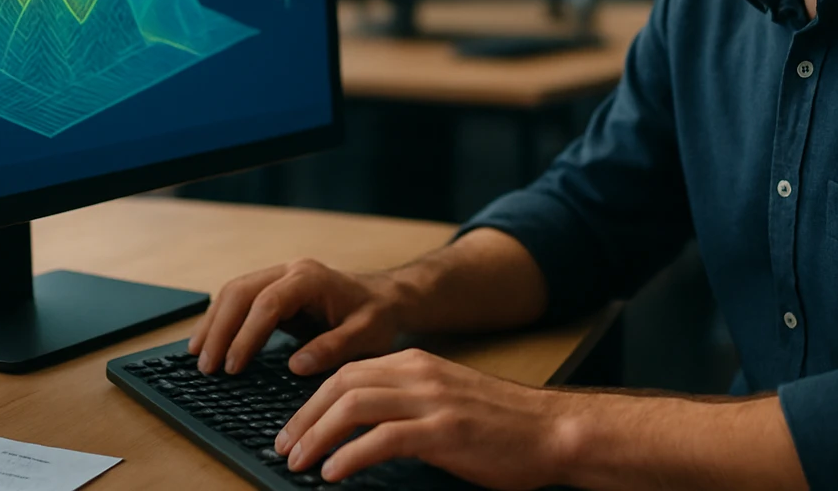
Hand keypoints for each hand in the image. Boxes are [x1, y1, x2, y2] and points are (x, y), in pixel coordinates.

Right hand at [187, 258, 407, 374]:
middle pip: (241, 291)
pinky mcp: (275, 290)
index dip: (246, 335)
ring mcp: (280, 277)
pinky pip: (239, 299)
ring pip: (234, 291)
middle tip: (206, 366)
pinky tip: (208, 342)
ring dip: (213, 323)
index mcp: (311, 279)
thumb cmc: (379, 317)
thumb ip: (333, 348)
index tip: (233, 367)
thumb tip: (295, 365)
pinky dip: (221, 319)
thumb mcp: (367, 335)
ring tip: (197, 357)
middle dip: (219, 329)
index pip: (267, 303)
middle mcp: (290, 271)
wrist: (388, 298)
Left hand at [274, 348, 568, 489]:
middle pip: (342, 385)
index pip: (348, 372)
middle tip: (284, 447)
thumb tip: (360, 428)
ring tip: (299, 462)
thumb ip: (407, 403)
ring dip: (317, 436)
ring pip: (354, 406)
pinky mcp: (444, 432)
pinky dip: (351, 455)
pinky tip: (334, 473)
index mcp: (417, 364)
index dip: (311, 401)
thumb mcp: (446, 399)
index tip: (292, 429)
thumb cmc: (501, 424)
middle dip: (304, 417)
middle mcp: (420, 374)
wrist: (552, 430)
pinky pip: (383, 439)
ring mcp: (432, 401)